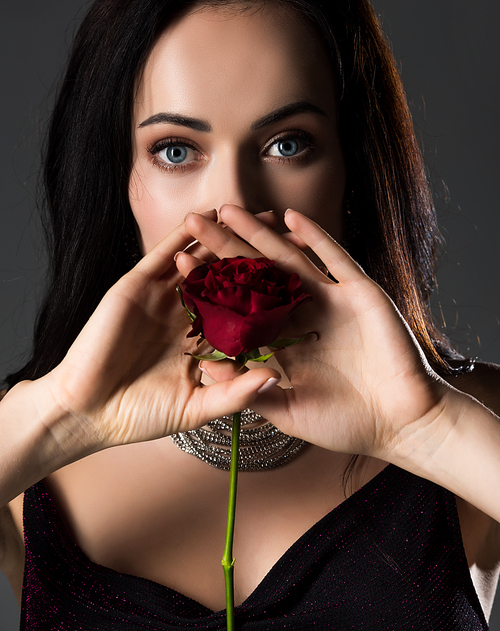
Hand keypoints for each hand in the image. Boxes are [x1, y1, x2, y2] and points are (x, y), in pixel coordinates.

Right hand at [39, 210, 279, 450]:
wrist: (88, 411)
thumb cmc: (141, 415)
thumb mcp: (197, 408)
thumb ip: (236, 393)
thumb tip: (275, 377)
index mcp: (207, 340)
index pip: (247, 312)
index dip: (275, 297)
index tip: (307, 282)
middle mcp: (189, 313)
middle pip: (230, 279)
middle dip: (259, 258)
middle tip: (291, 236)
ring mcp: (164, 296)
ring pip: (201, 260)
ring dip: (227, 237)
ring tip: (257, 215)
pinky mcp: (137, 285)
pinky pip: (165, 254)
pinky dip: (185, 235)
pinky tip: (208, 215)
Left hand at [177, 205, 448, 461]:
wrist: (401, 424)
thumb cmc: (345, 424)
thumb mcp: (286, 410)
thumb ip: (247, 389)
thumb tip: (203, 367)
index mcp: (281, 339)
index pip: (238, 305)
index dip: (209, 284)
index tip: (179, 263)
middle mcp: (302, 314)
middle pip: (256, 274)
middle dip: (225, 247)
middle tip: (194, 220)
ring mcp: (331, 300)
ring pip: (289, 259)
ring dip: (260, 234)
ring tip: (230, 209)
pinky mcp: (360, 293)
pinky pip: (336, 259)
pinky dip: (315, 238)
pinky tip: (289, 218)